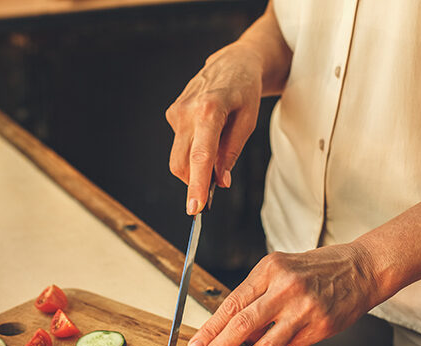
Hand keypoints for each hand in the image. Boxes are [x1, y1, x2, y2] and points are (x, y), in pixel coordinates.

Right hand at [166, 40, 263, 213]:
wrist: (234, 63)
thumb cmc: (245, 91)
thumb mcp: (248, 122)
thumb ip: (231, 153)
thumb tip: (220, 182)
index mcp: (209, 109)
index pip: (200, 156)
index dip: (197, 185)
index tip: (195, 207)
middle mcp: (187, 110)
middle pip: (182, 163)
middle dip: (195, 181)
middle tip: (215, 185)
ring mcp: (176, 112)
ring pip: (179, 157)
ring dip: (196, 165)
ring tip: (218, 146)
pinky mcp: (172, 113)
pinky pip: (180, 144)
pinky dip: (194, 149)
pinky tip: (208, 131)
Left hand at [186, 244, 379, 345]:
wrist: (361, 269)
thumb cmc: (316, 270)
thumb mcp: (281, 270)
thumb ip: (256, 297)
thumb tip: (228, 330)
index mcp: (269, 269)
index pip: (231, 303)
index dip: (210, 328)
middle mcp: (285, 287)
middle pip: (241, 324)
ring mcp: (304, 308)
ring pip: (264, 343)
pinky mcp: (320, 327)